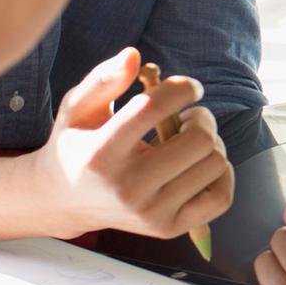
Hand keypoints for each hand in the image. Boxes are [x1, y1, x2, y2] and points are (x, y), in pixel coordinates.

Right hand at [21, 48, 233, 238]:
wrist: (64, 200)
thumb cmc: (76, 144)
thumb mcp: (77, 107)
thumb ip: (103, 79)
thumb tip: (134, 55)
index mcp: (101, 153)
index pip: (153, 109)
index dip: (182, 89)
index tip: (188, 87)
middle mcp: (126, 188)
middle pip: (199, 139)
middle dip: (201, 117)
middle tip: (187, 117)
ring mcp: (149, 213)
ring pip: (215, 164)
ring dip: (210, 144)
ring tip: (187, 141)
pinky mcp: (167, 229)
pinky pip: (221, 196)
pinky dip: (221, 173)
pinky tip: (199, 164)